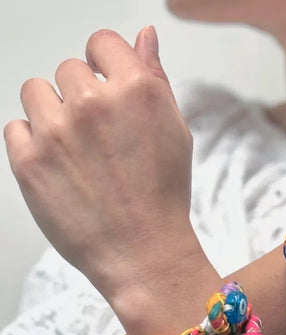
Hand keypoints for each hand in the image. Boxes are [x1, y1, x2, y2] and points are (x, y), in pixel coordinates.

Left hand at [4, 27, 197, 300]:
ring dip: (53, 114)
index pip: (102, 43)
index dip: (106, 66)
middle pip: (69, 69)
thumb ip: (156, 80)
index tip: (108, 89)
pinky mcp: (28, 160)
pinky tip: (60, 168)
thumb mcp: (175, 134)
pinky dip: (32, 144)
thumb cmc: (163, 197)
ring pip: (36, 92)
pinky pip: (15, 127)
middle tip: (100, 139)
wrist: (144, 252)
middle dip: (82, 97)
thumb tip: (144, 37)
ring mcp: (57, 131)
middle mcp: (94, 103)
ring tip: (76, 152)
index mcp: (136, 91)